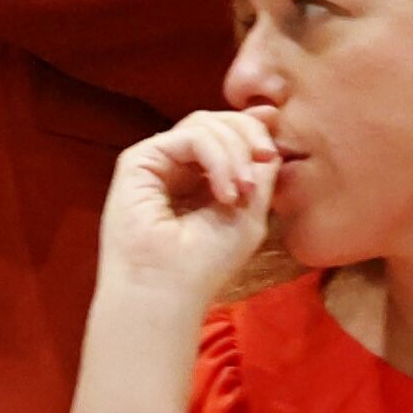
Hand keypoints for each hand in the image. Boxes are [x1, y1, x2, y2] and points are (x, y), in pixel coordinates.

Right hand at [95, 111, 282, 313]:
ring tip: (242, 192)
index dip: (253, 128)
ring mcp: (158, 162)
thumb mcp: (250, 213)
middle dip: (248, 133)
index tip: (273, 143)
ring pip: (204, 123)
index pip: (228, 135)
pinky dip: (217, 157)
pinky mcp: (139, 160)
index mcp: (201, 178)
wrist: (168, 291)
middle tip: (264, 158)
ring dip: (235, 151)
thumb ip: (260, 170)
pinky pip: (190, 136)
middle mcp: (178, 166)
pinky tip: (226, 192)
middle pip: (217, 121)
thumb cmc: (206, 264)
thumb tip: (269, 121)